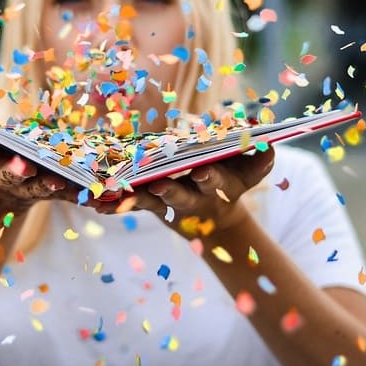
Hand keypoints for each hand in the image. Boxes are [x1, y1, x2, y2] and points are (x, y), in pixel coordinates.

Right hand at [0, 112, 70, 213]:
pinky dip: (78, 194)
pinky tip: (99, 196)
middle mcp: (1, 175)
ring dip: (47, 185)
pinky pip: (67, 194)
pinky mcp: (48, 192)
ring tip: (57, 181)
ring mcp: (26, 187)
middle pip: (8, 175)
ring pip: (37, 188)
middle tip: (22, 165)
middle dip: (14, 170)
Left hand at [96, 147, 275, 236]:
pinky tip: (96, 204)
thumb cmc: (234, 183)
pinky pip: (131, 204)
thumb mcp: (251, 173)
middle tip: (160, 184)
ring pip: (151, 201)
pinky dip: (112, 205)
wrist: (216, 220)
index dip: (211, 177)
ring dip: (136, 198)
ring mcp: (171, 203)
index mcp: (220, 186)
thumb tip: (269, 145)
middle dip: (173, 191)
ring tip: (117, 195)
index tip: (203, 171)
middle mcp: (194, 198)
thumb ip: (261, 160)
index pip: (216, 181)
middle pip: (182, 195)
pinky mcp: (151, 204)